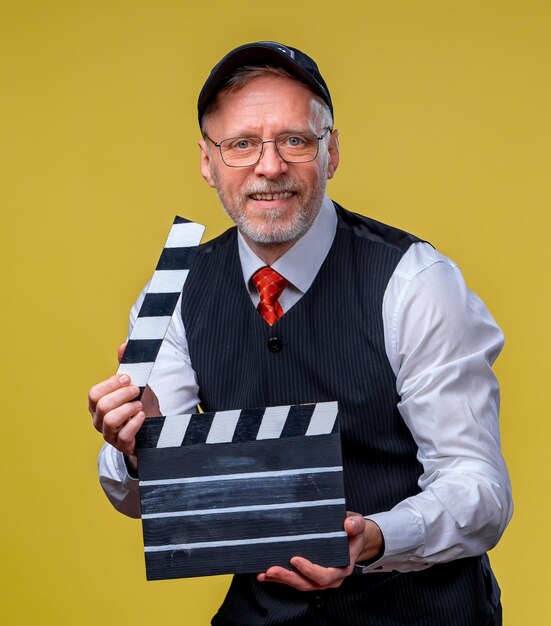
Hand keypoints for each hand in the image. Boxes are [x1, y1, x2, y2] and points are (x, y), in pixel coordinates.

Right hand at [88, 343, 157, 460]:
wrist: (153, 428)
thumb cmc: (140, 405)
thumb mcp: (135, 385)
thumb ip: (127, 367)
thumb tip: (123, 346)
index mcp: (98, 404)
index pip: (94, 393)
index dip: (111, 384)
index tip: (128, 378)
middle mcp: (99, 420)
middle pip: (102, 405)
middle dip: (122, 395)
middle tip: (137, 391)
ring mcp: (109, 434)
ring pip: (110, 420)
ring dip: (128, 409)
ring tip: (140, 405)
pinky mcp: (122, 445)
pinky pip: (123, 436)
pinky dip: (134, 424)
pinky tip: (142, 416)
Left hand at [256, 513, 382, 590]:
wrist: (352, 537)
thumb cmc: (353, 532)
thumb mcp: (357, 524)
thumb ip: (355, 524)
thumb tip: (348, 525)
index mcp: (342, 567)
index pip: (325, 575)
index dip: (309, 570)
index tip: (295, 560)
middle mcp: (330, 577)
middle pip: (308, 583)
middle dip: (289, 578)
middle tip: (272, 570)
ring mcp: (318, 578)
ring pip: (299, 583)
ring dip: (281, 579)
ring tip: (265, 573)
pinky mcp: (308, 575)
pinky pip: (294, 579)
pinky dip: (279, 578)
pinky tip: (265, 574)